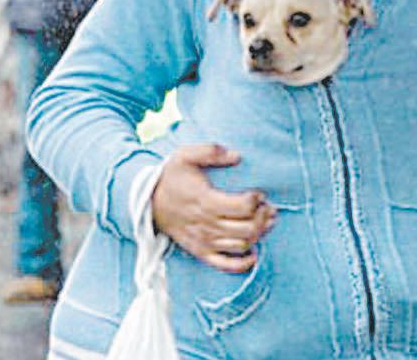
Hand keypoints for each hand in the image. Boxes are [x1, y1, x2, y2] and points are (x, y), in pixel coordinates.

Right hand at [150, 145, 277, 273]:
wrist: (149, 202)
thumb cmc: (171, 178)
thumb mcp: (185, 156)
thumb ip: (210, 151)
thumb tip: (236, 155)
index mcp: (206, 200)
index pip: (243, 206)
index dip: (257, 200)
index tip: (259, 193)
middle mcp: (207, 224)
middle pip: (247, 228)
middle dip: (263, 218)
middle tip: (267, 208)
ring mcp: (205, 241)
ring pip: (242, 244)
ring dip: (259, 235)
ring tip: (264, 222)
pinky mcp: (201, 252)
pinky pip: (226, 265)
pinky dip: (243, 264)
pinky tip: (254, 254)